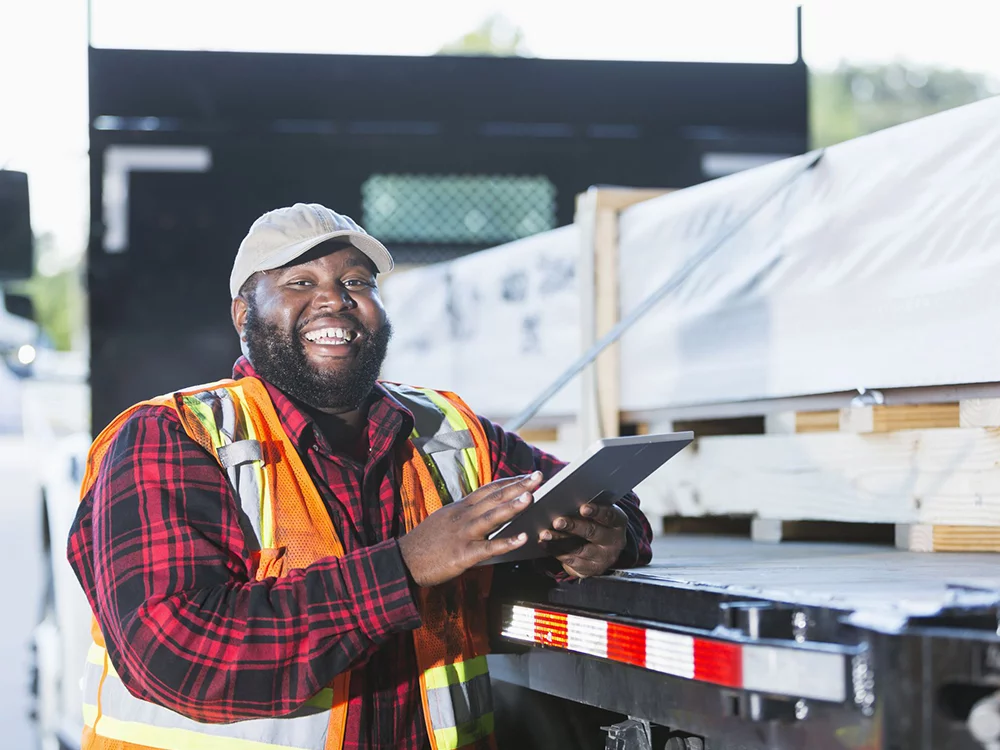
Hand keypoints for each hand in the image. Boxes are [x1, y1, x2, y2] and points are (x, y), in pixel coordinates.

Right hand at [398, 472, 542, 586]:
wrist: (402, 561)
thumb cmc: (425, 543)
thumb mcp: (444, 520)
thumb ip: (465, 514)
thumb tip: (486, 510)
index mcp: (460, 508)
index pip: (489, 489)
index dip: (510, 481)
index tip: (527, 475)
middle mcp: (463, 516)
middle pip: (494, 497)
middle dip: (518, 486)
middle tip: (539, 476)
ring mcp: (463, 534)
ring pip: (492, 517)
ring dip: (512, 506)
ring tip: (531, 497)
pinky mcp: (462, 554)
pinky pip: (489, 547)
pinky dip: (506, 542)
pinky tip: (522, 539)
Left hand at [540, 502, 627, 577]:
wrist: (603, 550)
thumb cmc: (596, 522)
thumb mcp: (599, 513)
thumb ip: (588, 506)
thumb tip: (565, 496)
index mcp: (618, 522)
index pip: (609, 515)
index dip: (596, 511)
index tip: (583, 508)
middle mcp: (614, 542)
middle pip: (592, 532)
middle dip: (573, 526)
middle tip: (558, 521)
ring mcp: (602, 558)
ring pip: (578, 548)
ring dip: (559, 540)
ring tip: (545, 533)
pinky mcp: (589, 569)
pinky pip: (570, 560)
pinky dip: (555, 550)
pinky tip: (544, 543)